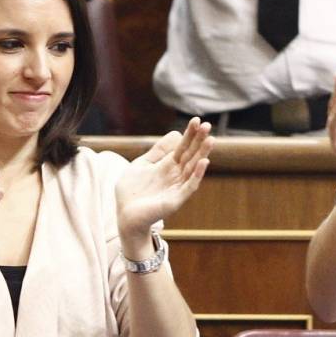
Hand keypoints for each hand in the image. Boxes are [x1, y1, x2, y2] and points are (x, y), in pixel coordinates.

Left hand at [116, 118, 211, 244]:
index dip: (189, 134)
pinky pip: (189, 186)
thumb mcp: (142, 165)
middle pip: (190, 155)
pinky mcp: (175, 200)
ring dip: (202, 154)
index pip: (182, 147)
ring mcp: (177, 188)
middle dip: (199, 141)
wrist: (124, 216)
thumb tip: (175, 134)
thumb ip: (157, 151)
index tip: (197, 120)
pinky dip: (197, 175)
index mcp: (167, 166)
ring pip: (193, 168)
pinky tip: (204, 162)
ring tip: (210, 140)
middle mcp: (175, 176)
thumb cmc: (131, 192)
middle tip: (207, 125)